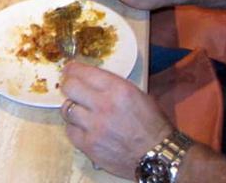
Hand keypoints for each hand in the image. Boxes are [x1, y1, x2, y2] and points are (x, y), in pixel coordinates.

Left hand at [59, 63, 172, 178]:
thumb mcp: (137, 95)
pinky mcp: (89, 146)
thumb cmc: (152, 124)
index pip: (84, 72)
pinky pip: (70, 131)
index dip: (72, 70)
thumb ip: (112, 86)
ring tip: (79, 110)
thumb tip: (90, 80)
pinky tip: (83, 128)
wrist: (158, 156)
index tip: (69, 70)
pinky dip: (75, 128)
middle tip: (70, 88)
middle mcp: (103, 105)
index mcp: (118, 89)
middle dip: (68, 85)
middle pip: (70, 87)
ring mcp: (94, 127)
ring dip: (72, 108)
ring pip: (67, 109)